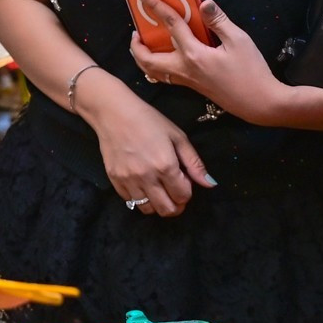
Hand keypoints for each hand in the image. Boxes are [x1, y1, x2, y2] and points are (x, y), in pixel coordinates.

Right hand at [80, 77, 213, 216]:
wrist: (113, 113)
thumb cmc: (149, 120)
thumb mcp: (177, 136)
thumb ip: (194, 163)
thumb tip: (209, 184)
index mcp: (166, 166)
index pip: (183, 196)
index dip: (187, 192)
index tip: (184, 182)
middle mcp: (147, 177)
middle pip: (167, 209)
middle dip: (176, 205)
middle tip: (175, 194)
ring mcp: (129, 180)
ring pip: (148, 209)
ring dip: (157, 204)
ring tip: (159, 192)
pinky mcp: (114, 180)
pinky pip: (130, 201)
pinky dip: (139, 198)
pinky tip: (143, 185)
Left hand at [130, 0, 284, 124]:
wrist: (259, 103)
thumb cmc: (252, 72)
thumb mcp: (239, 40)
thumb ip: (219, 21)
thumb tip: (204, 3)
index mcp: (193, 54)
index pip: (170, 25)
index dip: (156, 6)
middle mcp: (184, 68)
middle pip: (147, 59)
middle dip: (136, 45)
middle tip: (136, 31)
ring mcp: (186, 80)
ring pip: (153, 71)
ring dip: (142, 58)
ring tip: (143, 44)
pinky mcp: (192, 87)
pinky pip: (165, 77)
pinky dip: (156, 67)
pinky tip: (164, 58)